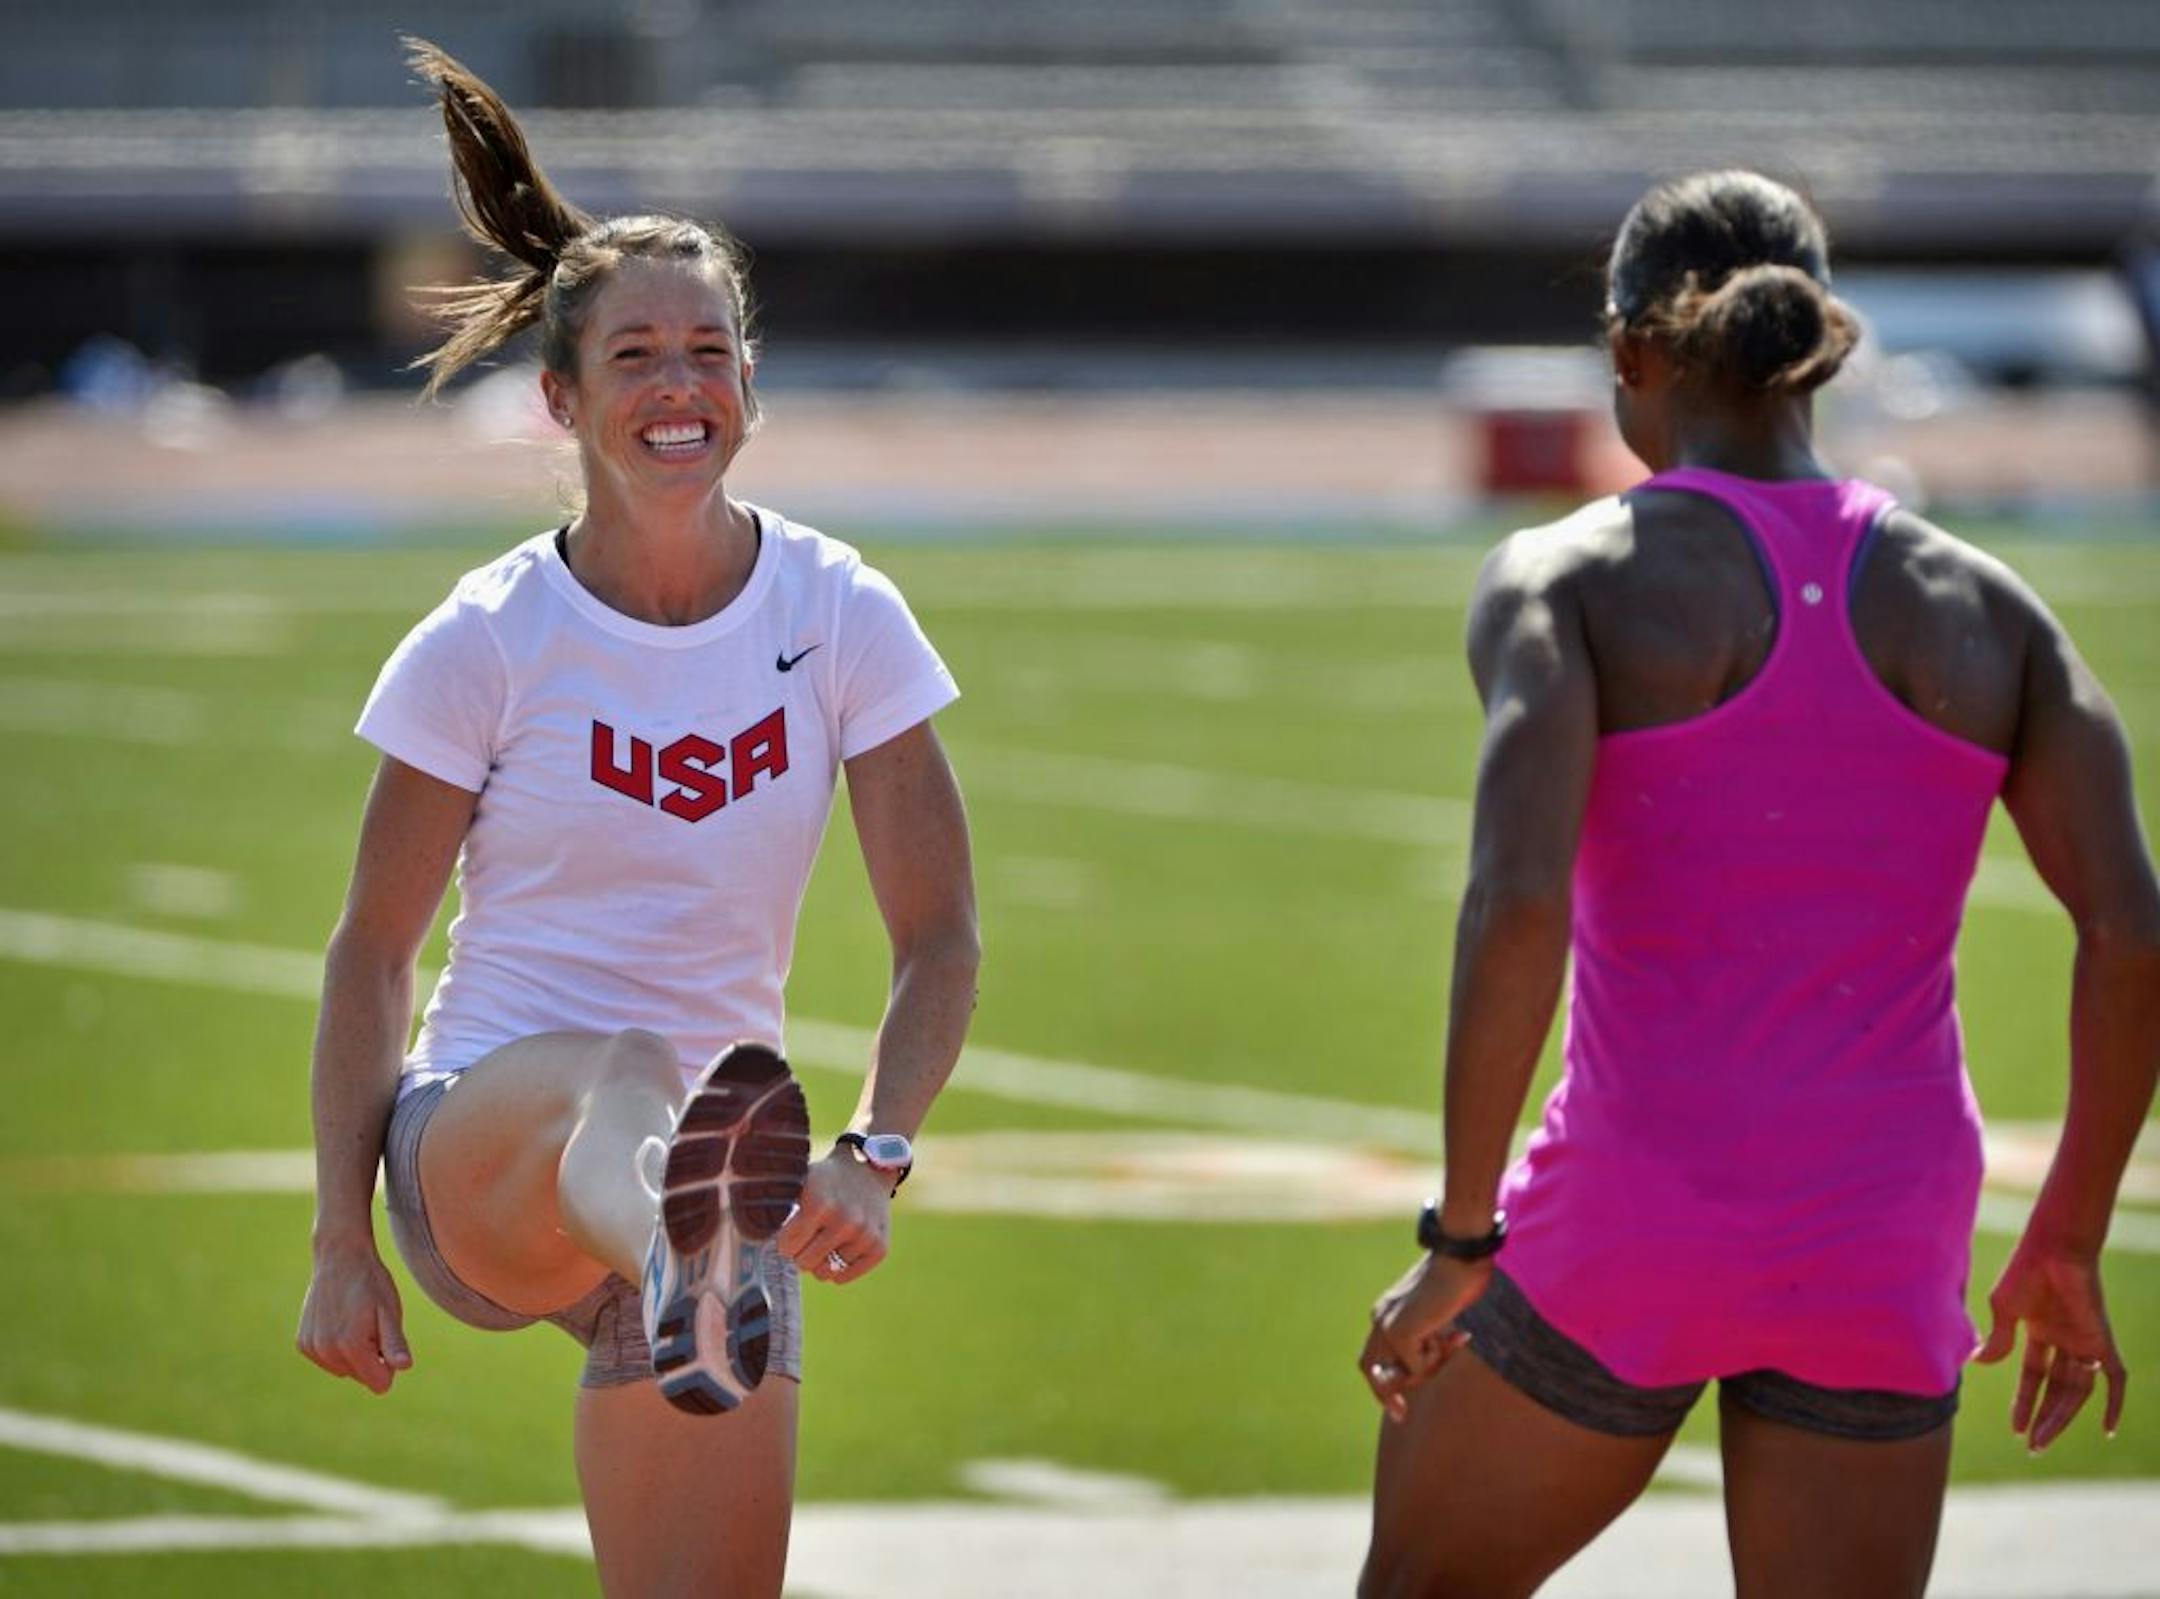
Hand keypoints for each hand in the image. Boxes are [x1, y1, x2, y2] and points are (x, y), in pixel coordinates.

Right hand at [297, 1239, 411, 1395]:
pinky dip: (337, 1347)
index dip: (390, 1363)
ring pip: (345, 1370)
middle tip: (371, 1323)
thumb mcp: (390, 1311)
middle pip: (362, 1377)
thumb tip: (404, 1367)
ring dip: (354, 1352)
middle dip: (372, 1357)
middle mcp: (327, 1351)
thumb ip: (395, 1343)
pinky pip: (328, 1360)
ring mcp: (312, 1348)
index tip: (387, 1337)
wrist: (339, 1258)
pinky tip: (340, 1321)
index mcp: (351, 1346)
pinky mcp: (303, 1344)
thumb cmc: (371, 1284)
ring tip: (356, 1320)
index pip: (380, 1383)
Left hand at [777, 1151, 892, 1284]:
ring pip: (826, 1273)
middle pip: (805, 1263)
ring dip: (820, 1261)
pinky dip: (838, 1269)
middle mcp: (846, 1221)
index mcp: (821, 1203)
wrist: (870, 1168)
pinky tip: (838, 1250)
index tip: (789, 1234)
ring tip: (824, 1242)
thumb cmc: (825, 1178)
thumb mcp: (800, 1180)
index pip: (787, 1246)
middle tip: (807, 1238)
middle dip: (801, 1253)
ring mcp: (866, 1235)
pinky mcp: (880, 1248)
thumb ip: (774, 1202)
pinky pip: (845, 1277)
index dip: (785, 1242)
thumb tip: (744, 1230)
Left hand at [1359, 1253, 1491, 1421]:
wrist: (1461, 1256)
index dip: (1382, 1386)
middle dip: (1390, 1395)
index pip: (1371, 1359)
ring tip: (1451, 1342)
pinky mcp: (1400, 1332)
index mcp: (1386, 1312)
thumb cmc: (1460, 1281)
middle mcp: (1380, 1318)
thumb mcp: (1438, 1317)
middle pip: (1372, 1372)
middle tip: (1402, 1414)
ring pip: (1402, 1374)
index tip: (1398, 1411)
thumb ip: (1425, 1342)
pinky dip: (1438, 1358)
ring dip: (1430, 1368)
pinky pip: (1418, 1367)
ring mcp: (1387, 1324)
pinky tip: (1451, 1333)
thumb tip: (1414, 1375)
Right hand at [1973, 1234, 2125, 1450]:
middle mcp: (2065, 1340)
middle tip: (2032, 1445)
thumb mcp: (2004, 1308)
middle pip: (2057, 1389)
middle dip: (2044, 1417)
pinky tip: (2108, 1428)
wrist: (2054, 1248)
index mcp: (2040, 1331)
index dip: (2024, 1401)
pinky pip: (2114, 1377)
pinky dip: (2115, 1402)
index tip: (2015, 1427)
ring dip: (2061, 1417)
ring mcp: (2084, 1342)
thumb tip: (1981, 1363)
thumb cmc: (2025, 1270)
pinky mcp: (2101, 1340)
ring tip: (2042, 1439)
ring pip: (2078, 1390)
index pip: (2033, 1376)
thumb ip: (1998, 1338)